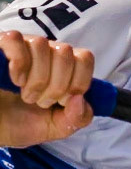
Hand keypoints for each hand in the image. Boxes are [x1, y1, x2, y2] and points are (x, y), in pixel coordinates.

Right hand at [0, 32, 92, 147]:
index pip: (85, 58)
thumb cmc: (19, 122)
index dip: (78, 82)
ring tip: (26, 96)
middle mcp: (45, 52)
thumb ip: (77, 118)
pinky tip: (15, 80)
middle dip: (56, 85)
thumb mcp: (55, 127)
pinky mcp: (1, 44)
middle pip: (65, 52)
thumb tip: (79, 98)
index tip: (62, 102)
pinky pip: (16, 40)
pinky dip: (19, 65)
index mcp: (63, 67)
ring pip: (41, 44)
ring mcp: (22, 46)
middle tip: (40, 102)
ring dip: (36, 79)